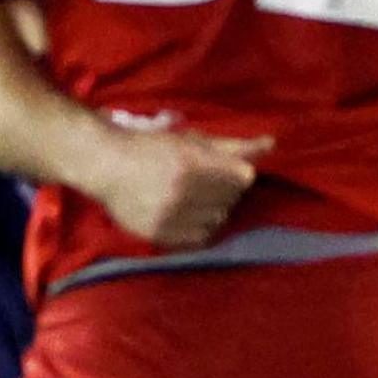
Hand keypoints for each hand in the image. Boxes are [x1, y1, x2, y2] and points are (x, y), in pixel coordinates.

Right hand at [83, 123, 268, 251]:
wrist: (106, 165)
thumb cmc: (151, 146)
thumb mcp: (190, 139)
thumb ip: (232, 146)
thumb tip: (271, 145)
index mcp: (192, 161)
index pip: (243, 176)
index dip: (238, 173)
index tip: (225, 170)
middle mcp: (183, 190)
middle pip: (231, 198)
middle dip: (226, 190)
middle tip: (207, 182)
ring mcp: (171, 215)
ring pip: (218, 218)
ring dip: (214, 209)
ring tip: (195, 198)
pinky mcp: (160, 234)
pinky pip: (200, 238)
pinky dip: (201, 227)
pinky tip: (188, 215)